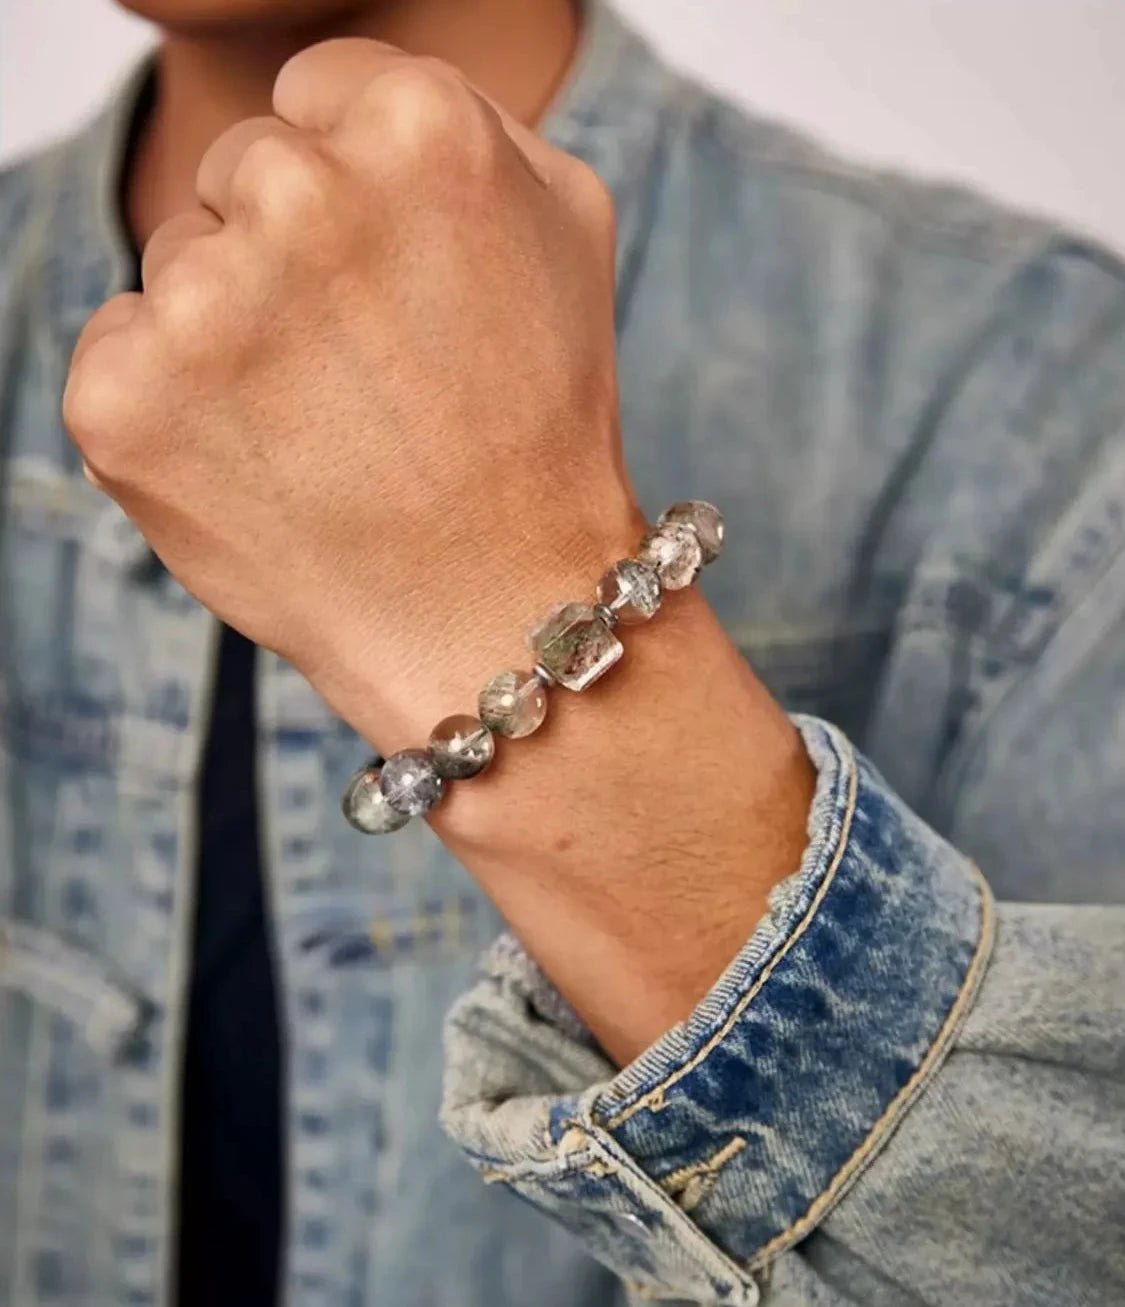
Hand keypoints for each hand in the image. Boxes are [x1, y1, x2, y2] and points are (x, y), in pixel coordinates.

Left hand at [65, 40, 813, 1062]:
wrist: (496, 612)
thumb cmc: (541, 428)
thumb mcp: (569, 228)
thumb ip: (463, 118)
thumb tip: (352, 99)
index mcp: (418, 128)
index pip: (319, 90)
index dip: (361, 192)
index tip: (398, 276)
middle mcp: (301, 193)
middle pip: (241, 170)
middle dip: (293, 251)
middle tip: (369, 369)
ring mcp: (203, 300)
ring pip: (181, 262)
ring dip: (236, 331)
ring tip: (329, 428)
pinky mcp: (123, 399)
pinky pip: (123, 349)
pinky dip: (176, 403)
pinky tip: (264, 462)